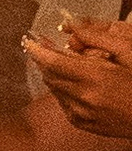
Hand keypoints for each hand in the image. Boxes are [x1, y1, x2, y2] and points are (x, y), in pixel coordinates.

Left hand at [21, 12, 131, 143]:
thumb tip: (71, 27)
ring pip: (54, 89)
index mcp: (95, 77)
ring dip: (52, 74)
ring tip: (58, 62)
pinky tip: (72, 83)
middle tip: (42, 46)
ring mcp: (82, 113)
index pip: (53, 62)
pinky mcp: (82, 124)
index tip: (29, 41)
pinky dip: (62, 90)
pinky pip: (62, 103)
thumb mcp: (126, 53)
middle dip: (43, 60)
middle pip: (50, 75)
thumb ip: (96, 39)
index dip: (37, 50)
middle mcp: (84, 98)